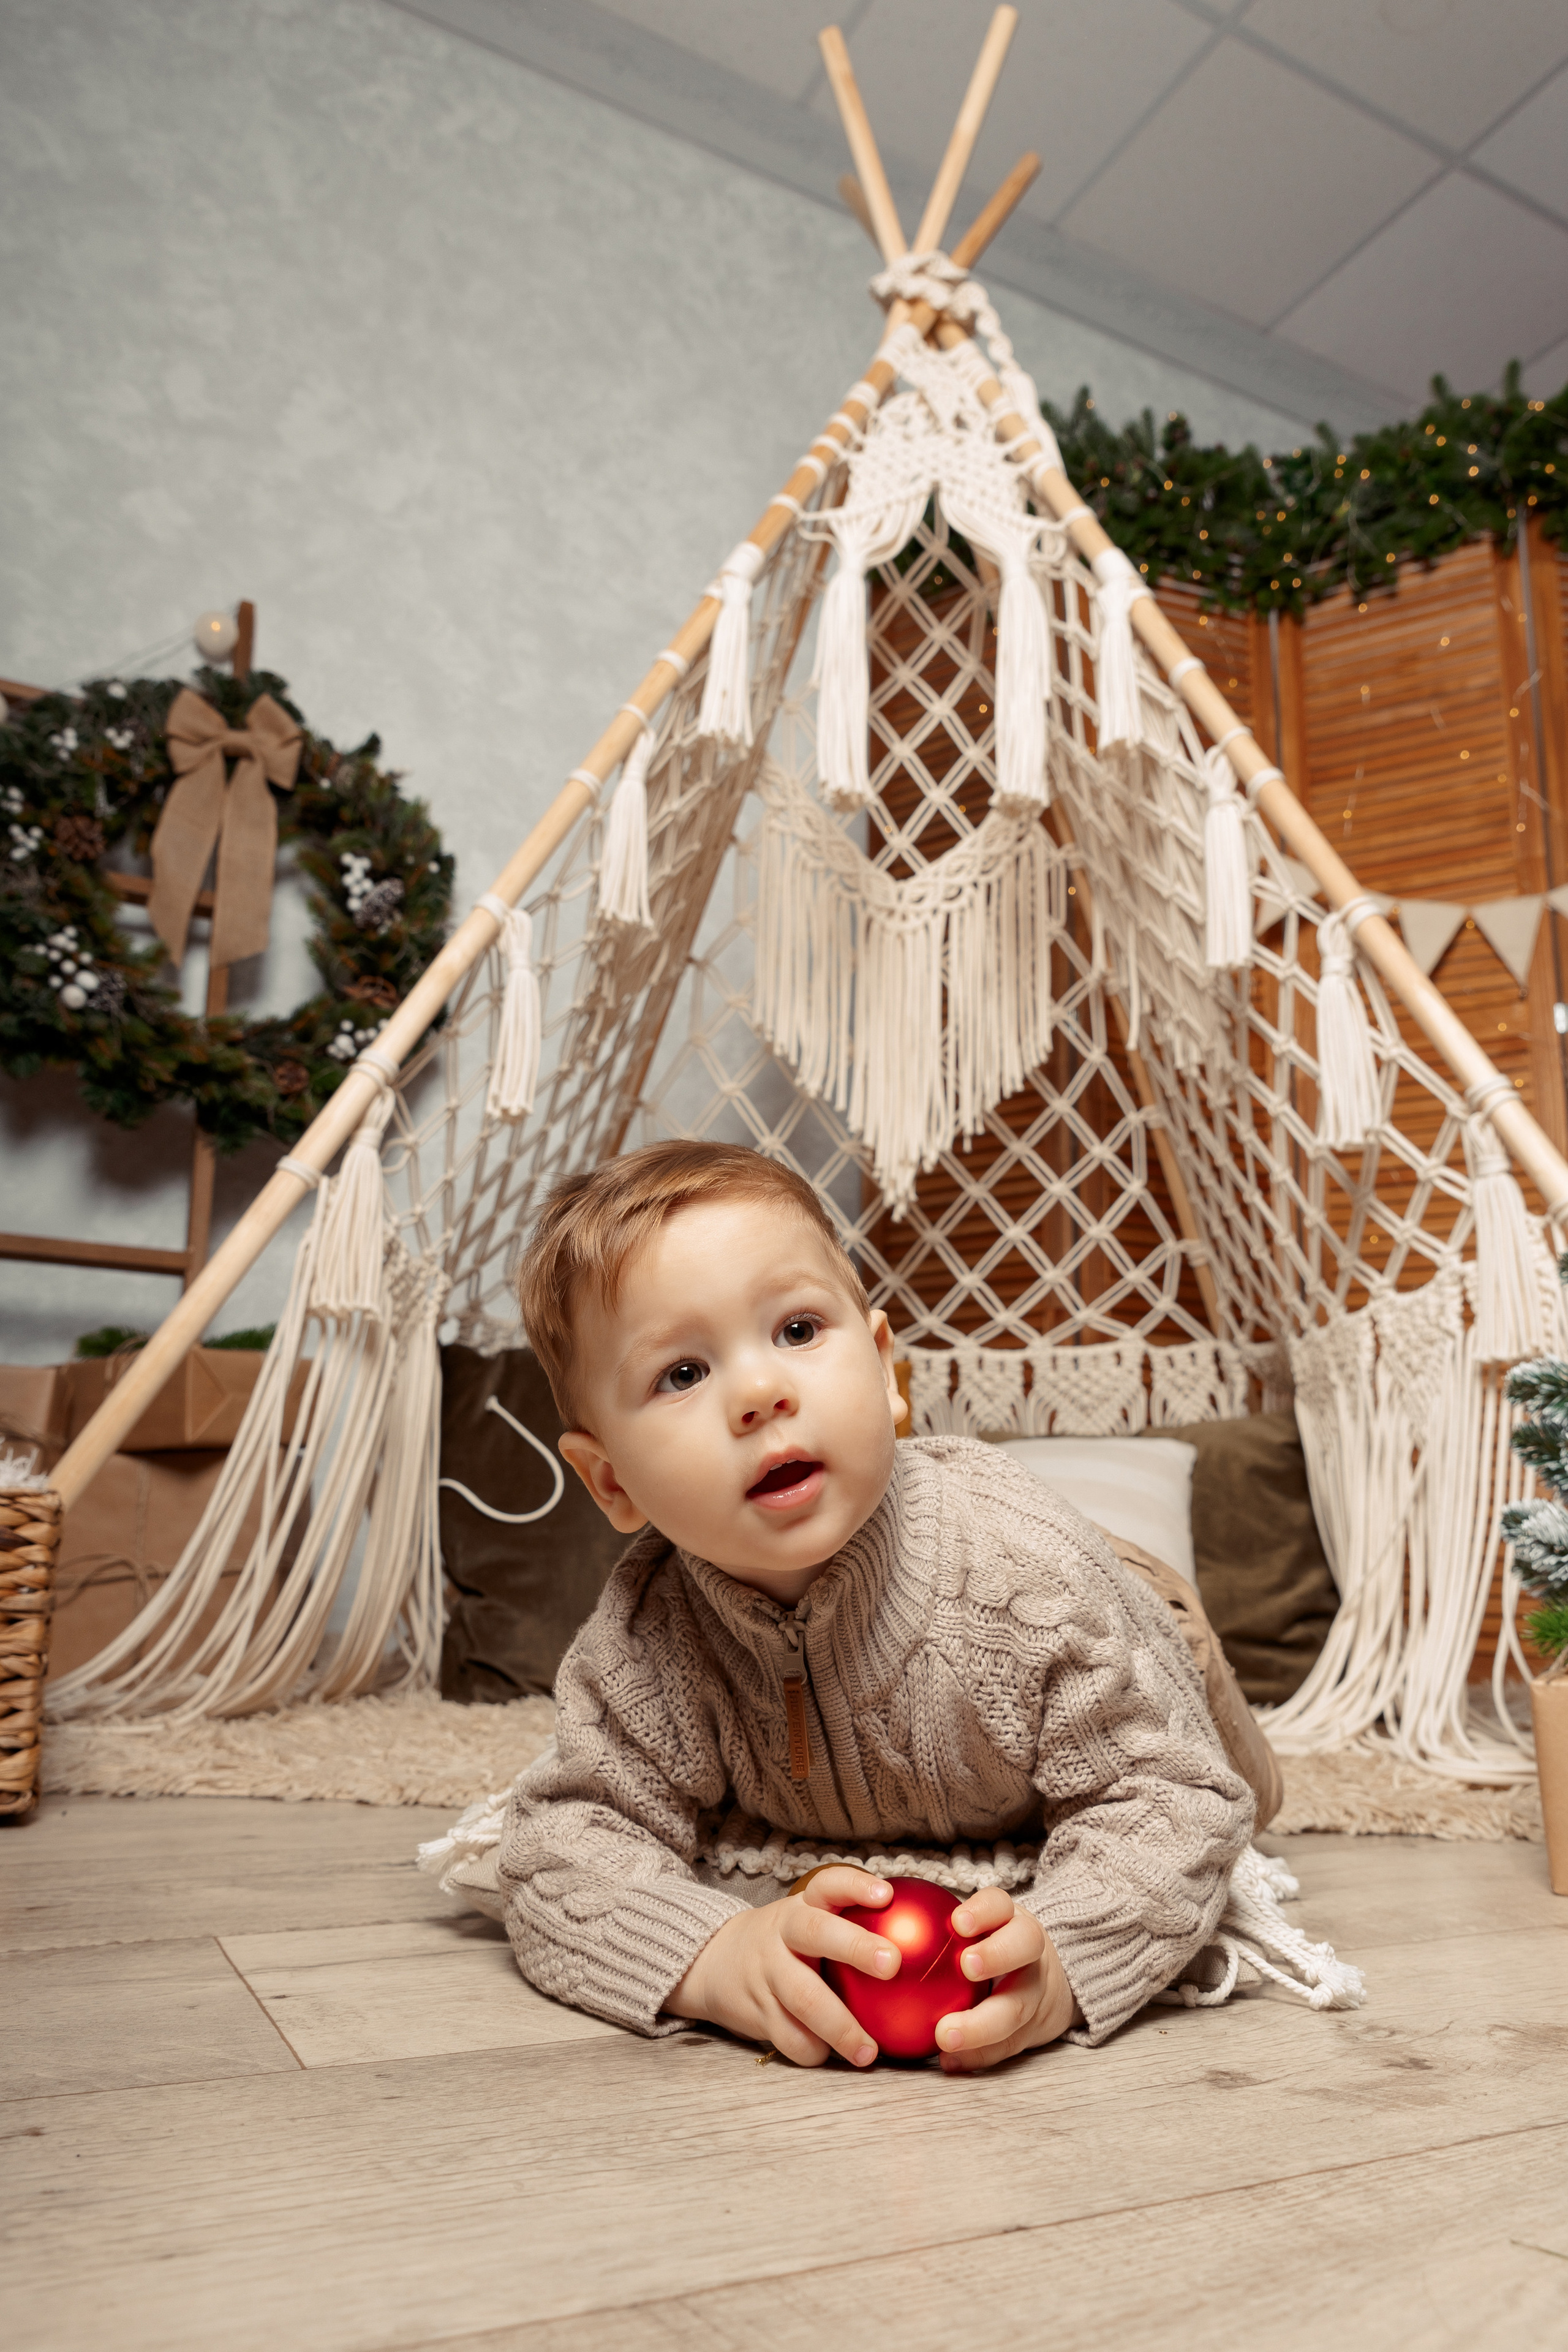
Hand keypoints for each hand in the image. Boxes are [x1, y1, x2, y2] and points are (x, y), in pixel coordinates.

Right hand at [665, 1866, 897, 2065]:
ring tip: (869, 2052)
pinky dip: (813, 2051)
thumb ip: (853, 1927)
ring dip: (840, 2026)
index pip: (828, 1885)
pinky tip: (834, 2059)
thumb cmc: (786, 1944)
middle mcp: (782, 1934)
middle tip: (891, 1964)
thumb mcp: (809, 1922)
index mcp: (802, 1908)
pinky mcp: (756, 2012)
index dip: (855, 1886)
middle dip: (854, 1945)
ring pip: (803, 1997)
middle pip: (816, 1932)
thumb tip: (930, 1944)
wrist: (714, 1962)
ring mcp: (766, 1973)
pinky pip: (788, 2037)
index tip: (886, 1894)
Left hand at [935, 1887, 1079, 2072]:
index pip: (1000, 1904)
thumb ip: (929, 1928)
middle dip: (997, 1955)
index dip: (983, 1910)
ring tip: (946, 2037)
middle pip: (1024, 1946)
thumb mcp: (970, 1931)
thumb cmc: (984, 1952)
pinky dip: (978, 2055)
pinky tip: (947, 2062)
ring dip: (982, 2025)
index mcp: (1009, 1921)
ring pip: (1018, 2007)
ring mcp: (1036, 1992)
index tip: (957, 1922)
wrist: (1043, 1988)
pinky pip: (1007, 2046)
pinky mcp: (1034, 2031)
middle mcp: (1030, 1953)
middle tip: (967, 1966)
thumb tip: (863, 1919)